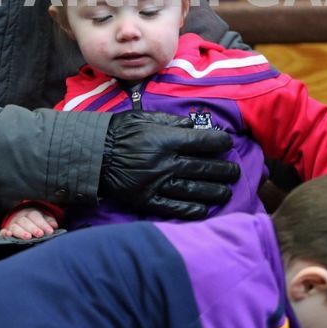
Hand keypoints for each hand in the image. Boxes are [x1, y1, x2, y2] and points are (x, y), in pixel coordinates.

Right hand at [0, 207, 58, 239]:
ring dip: (21, 232)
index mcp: (30, 213)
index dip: (43, 224)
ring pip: (15, 226)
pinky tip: (8, 235)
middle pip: (26, 221)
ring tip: (28, 237)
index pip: (36, 217)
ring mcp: (12, 224)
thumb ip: (48, 221)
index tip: (50, 231)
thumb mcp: (42, 218)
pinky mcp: (5, 230)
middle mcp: (20, 217)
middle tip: (40, 234)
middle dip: (33, 228)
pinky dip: (4, 233)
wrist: (20, 216)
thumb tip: (54, 226)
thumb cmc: (34, 220)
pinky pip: (3, 231)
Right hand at [99, 111, 238, 219]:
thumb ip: (170, 122)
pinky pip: (175, 207)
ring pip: (195, 190)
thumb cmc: (118, 132)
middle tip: (235, 171)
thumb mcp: (143, 117)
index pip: (202, 142)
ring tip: (226, 191)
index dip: (219, 143)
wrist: (92, 154)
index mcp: (165, 139)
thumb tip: (193, 124)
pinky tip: (205, 209)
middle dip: (224, 170)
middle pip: (204, 168)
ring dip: (215, 191)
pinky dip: (192, 210)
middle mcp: (165, 162)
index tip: (227, 144)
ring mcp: (157, 183)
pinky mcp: (147, 200)